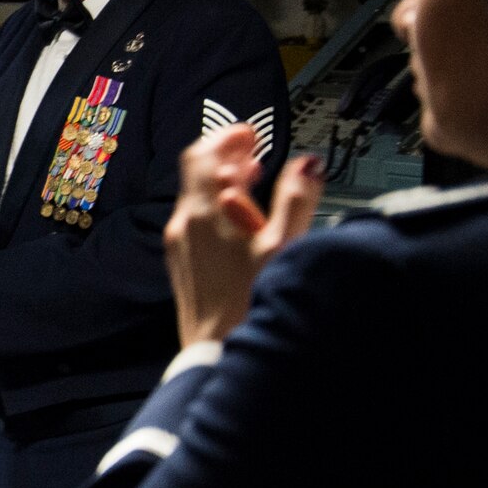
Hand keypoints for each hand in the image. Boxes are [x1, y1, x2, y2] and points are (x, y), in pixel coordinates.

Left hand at [163, 125, 324, 344]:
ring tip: (254, 181)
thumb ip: (297, 199)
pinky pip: (195, 221)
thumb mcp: (283, 246)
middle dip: (226, 156)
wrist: (216, 352)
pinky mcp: (182, 264)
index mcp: (204, 213)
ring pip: (196, 197)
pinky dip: (216, 208)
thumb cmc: (248, 303)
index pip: (203, 154)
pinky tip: (241, 222)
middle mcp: (184, 224)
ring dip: (223, 182)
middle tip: (255, 153)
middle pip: (197, 172)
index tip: (251, 134)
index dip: (227, 137)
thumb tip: (308, 164)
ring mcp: (180, 244)